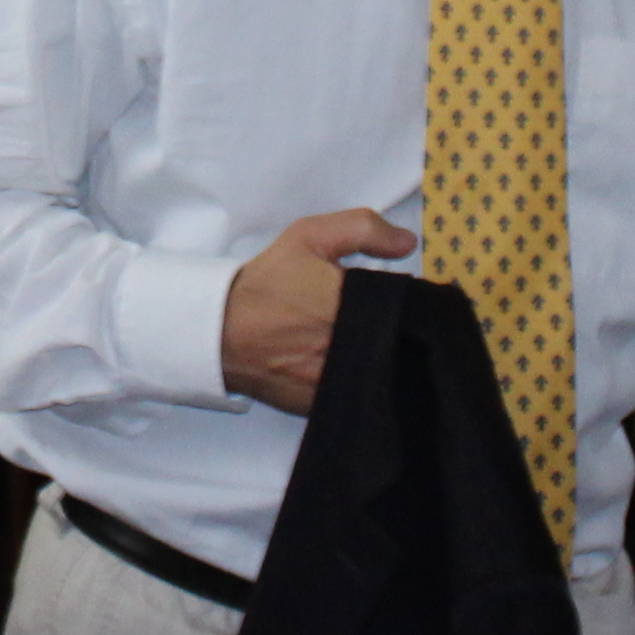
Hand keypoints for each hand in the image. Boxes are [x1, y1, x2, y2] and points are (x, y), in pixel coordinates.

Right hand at [220, 208, 412, 412]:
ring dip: (386, 360)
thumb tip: (408, 244)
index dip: (412, 304)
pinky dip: (363, 383)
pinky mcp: (323, 405)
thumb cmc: (268, 283)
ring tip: (376, 345)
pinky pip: (358, 394)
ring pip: (383, 372)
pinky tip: (356, 368)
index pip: (407, 307)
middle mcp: (346, 346)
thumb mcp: (309, 237)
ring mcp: (335, 380)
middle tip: (389, 321)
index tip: (407, 299)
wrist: (221, 330)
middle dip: (400, 332)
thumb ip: (362, 229)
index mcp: (348, 303)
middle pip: (399, 343)